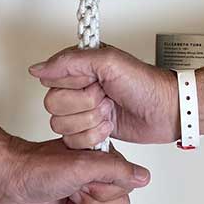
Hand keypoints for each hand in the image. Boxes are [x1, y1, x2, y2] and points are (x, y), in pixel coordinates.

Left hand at [0, 136, 149, 203]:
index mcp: (104, 159)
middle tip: (73, 194)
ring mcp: (88, 196)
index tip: (84, 185)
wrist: (11, 181)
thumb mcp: (80, 165)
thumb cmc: (39, 167)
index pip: (126, 186)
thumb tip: (144, 176)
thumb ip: (114, 170)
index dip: (104, 192)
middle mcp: (99, 177)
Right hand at [29, 46, 178, 147]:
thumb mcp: (109, 62)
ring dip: (89, 122)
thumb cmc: (144, 83)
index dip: (74, 86)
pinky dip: (92, 137)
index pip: (51, 81)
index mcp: (79, 67)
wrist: (165, 111)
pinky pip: (72, 142)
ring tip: (109, 111)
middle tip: (105, 97)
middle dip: (83, 105)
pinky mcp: (89, 131)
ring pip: (61, 125)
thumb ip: (71, 61)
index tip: (94, 82)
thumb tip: (38, 68)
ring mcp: (83, 111)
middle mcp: (77, 88)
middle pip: (53, 105)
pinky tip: (108, 127)